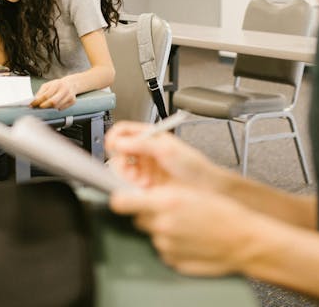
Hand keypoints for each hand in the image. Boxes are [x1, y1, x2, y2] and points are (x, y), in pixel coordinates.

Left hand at [31, 77, 76, 109]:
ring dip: (50, 108)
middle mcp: (64, 89)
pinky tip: (56, 105)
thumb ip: (41, 92)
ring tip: (47, 105)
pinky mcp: (73, 101)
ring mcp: (70, 95)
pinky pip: (62, 108)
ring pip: (57, 106)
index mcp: (57, 84)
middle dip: (44, 106)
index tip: (32, 105)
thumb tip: (34, 101)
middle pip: (53, 102)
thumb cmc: (57, 85)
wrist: (71, 83)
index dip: (38, 101)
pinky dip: (57, 108)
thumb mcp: (47, 85)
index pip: (46, 95)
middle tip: (39, 107)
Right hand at [105, 121, 226, 191]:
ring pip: (123, 169)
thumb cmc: (193, 166)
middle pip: (119, 152)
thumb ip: (142, 144)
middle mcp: (145, 150)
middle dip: (122, 162)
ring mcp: (144, 167)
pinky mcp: (145, 182)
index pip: (123, 131)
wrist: (205, 188)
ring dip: (129, 176)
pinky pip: (129, 183)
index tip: (113, 148)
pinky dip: (134, 186)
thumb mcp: (167, 150)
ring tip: (143, 181)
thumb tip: (119, 142)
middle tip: (131, 172)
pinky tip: (146, 187)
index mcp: (149, 136)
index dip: (114, 137)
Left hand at [110, 185, 257, 275]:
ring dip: (162, 229)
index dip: (120, 199)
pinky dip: (171, 244)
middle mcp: (162, 225)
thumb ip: (161, 194)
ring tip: (187, 226)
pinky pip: (163, 249)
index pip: (121, 201)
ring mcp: (165, 245)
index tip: (121, 197)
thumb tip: (137, 195)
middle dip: (147, 213)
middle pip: (137, 217)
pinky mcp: (171, 260)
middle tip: (169, 210)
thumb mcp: (192, 192)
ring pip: (152, 233)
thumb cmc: (225, 213)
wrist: (244, 240)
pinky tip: (190, 239)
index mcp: (166, 202)